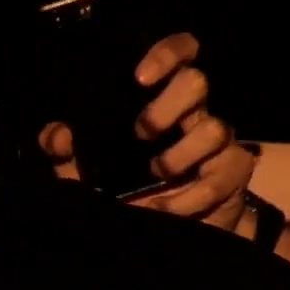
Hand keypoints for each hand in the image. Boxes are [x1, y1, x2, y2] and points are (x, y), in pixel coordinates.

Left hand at [39, 33, 254, 230]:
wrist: (158, 236)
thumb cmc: (124, 191)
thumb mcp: (83, 173)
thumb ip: (64, 153)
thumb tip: (58, 136)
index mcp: (161, 102)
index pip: (180, 55)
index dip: (168, 53)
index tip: (140, 77)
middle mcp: (192, 116)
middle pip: (196, 83)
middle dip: (167, 106)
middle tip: (141, 132)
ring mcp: (216, 145)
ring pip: (216, 129)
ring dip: (179, 155)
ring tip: (154, 173)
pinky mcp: (230, 176)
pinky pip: (222, 176)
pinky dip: (189, 197)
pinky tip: (163, 209)